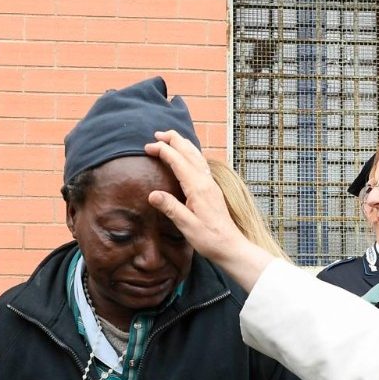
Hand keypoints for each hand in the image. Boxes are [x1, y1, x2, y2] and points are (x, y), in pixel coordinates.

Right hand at [144, 130, 274, 289]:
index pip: (178, 161)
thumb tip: (152, 194)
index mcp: (198, 187)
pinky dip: (192, 153)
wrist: (230, 246)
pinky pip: (201, 164)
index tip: (148, 147)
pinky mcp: (212, 189)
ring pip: (197, 156)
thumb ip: (171, 208)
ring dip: (183, 144)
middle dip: (173, 140)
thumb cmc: (209, 239)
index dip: (163, 151)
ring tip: (171, 138)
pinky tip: (189, 156)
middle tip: (158, 133)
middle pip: (189, 152)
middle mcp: (205, 181)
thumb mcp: (187, 226)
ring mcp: (210, 184)